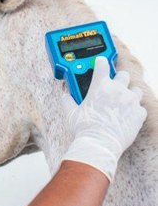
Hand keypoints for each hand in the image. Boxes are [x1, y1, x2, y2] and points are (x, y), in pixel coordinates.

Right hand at [62, 57, 146, 180]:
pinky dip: (134, 110)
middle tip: (112, 87)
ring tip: (122, 103)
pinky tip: (126, 116)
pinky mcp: (139, 113)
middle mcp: (118, 90)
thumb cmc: (85, 128)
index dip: (100, 62)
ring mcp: (130, 101)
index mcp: (100, 86)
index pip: (102, 65)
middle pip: (123, 75)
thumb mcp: (71, 113)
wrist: (100, 143)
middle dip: (118, 79)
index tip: (100, 63)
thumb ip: (68, 101)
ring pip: (135, 89)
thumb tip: (65, 96)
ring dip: (129, 93)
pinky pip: (140, 108)